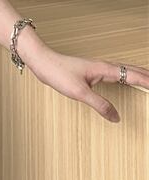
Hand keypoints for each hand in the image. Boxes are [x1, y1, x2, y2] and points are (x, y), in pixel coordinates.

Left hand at [26, 48, 148, 122]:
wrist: (41, 61)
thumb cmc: (57, 72)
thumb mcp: (79, 93)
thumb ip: (99, 105)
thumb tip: (116, 117)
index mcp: (105, 69)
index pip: (134, 75)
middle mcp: (104, 66)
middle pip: (133, 70)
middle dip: (148, 76)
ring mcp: (98, 67)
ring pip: (125, 70)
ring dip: (139, 75)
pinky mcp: (92, 71)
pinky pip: (116, 73)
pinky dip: (127, 76)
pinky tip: (125, 81)